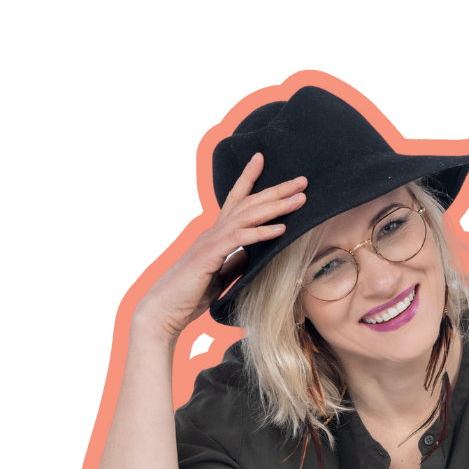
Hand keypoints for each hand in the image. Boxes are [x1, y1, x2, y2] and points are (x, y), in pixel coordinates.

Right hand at [133, 154, 306, 342]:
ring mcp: (210, 241)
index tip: (262, 158)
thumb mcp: (221, 274)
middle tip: (302, 180)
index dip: (249, 178)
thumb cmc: (191, 295)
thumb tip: (250, 253)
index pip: (236, 200)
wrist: (166, 310)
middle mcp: (213, 231)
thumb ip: (235, 261)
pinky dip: (261, 233)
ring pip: (246, 216)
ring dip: (276, 207)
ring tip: (300, 199)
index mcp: (216, 235)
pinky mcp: (209, 256)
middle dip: (276, 190)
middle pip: (248, 203)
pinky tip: (281, 229)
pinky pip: (239, 240)